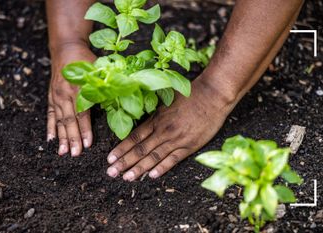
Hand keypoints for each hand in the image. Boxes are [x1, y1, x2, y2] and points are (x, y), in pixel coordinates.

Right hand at [47, 43, 95, 155]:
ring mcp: (56, 96)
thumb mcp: (99, 70)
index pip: (82, 114)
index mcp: (79, 88)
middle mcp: (65, 94)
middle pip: (69, 121)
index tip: (88, 144)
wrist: (66, 48)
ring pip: (59, 120)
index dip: (85, 130)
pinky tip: (50, 140)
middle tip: (75, 154)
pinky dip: (50, 127)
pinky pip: (50, 115)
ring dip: (61, 137)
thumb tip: (121, 101)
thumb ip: (106, 86)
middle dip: (72, 139)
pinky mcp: (51, 96)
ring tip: (63, 152)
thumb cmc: (86, 60)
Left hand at [106, 77, 236, 180]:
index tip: (110, 159)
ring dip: (139, 168)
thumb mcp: (166, 100)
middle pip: (140, 150)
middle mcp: (163, 131)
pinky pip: (173, 160)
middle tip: (111, 173)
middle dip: (124, 162)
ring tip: (126, 178)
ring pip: (153, 157)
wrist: (212, 96)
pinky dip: (162, 168)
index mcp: (156, 119)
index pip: (134, 137)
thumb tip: (140, 116)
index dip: (121, 149)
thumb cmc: (190, 95)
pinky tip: (152, 176)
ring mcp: (176, 139)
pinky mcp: (189, 146)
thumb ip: (154, 112)